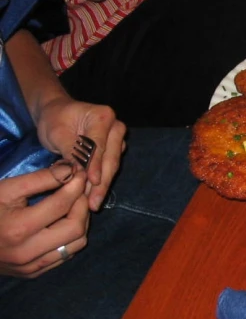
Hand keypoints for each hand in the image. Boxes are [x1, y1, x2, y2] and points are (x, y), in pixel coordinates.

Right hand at [0, 166, 88, 277]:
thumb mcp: (7, 189)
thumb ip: (41, 179)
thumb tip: (72, 170)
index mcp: (19, 229)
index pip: (63, 204)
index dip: (76, 185)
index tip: (80, 172)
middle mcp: (27, 252)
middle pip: (76, 227)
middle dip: (82, 204)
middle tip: (79, 189)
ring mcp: (31, 266)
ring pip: (76, 244)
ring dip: (81, 221)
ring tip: (73, 204)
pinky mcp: (33, 273)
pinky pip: (66, 255)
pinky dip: (71, 236)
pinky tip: (62, 221)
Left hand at [35, 97, 125, 211]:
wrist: (58, 113)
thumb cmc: (55, 120)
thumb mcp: (57, 133)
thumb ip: (71, 151)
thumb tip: (80, 173)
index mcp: (103, 117)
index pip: (99, 145)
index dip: (95, 165)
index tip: (93, 182)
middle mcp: (116, 127)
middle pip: (110, 158)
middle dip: (102, 182)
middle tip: (93, 203)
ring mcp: (118, 139)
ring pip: (112, 166)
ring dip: (102, 186)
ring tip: (93, 204)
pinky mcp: (115, 149)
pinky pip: (109, 168)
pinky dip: (101, 183)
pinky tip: (93, 197)